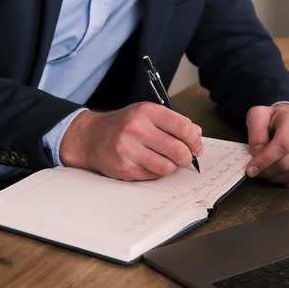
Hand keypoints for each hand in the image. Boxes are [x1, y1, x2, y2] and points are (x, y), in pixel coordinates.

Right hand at [59, 102, 202, 180]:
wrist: (92, 136)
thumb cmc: (124, 125)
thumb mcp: (147, 114)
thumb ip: (173, 123)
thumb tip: (196, 136)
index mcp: (147, 112)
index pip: (183, 127)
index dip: (195, 140)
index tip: (196, 147)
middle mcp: (137, 128)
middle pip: (178, 150)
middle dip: (186, 157)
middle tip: (185, 158)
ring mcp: (129, 149)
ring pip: (167, 167)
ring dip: (171, 167)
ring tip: (166, 161)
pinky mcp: (124, 167)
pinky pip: (152, 176)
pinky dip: (156, 172)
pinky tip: (150, 164)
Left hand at [245, 104, 288, 186]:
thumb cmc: (273, 120)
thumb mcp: (258, 116)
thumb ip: (255, 133)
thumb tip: (257, 154)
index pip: (282, 145)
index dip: (265, 160)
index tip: (251, 169)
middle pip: (287, 163)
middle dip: (266, 170)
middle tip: (254, 170)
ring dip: (274, 177)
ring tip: (265, 170)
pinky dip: (284, 180)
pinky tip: (276, 173)